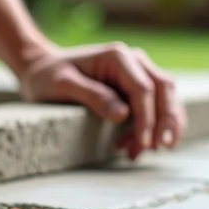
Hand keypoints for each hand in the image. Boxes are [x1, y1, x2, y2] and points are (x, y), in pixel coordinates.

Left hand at [19, 43, 185, 159]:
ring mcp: (137, 72)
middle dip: (167, 121)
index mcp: (118, 56)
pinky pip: (155, 105)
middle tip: (161, 149)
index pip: (143, 89)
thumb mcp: (63, 85)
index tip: (143, 143)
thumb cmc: (48, 77)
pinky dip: (153, 126)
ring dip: (164, 126)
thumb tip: (123, 115)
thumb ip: (93, 96)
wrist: (41, 70)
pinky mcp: (135, 87)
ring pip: (166, 98)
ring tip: (142, 152)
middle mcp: (133, 61)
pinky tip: (136, 145)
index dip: (147, 119)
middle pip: (164, 90)